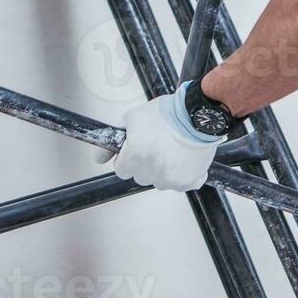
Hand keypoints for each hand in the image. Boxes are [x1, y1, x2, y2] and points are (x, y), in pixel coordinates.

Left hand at [103, 84, 224, 190]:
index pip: (121, 169)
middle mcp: (150, 172)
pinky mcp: (187, 182)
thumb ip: (113, 138)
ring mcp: (170, 180)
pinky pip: (180, 184)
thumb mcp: (133, 116)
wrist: (199, 114)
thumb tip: (98, 158)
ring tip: (172, 149)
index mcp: (135, 156)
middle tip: (156, 144)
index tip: (136, 149)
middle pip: (140, 176)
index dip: (127, 157)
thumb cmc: (168, 113)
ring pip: (159, 181)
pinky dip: (182, 174)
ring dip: (162, 169)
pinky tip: (184, 158)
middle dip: (144, 163)